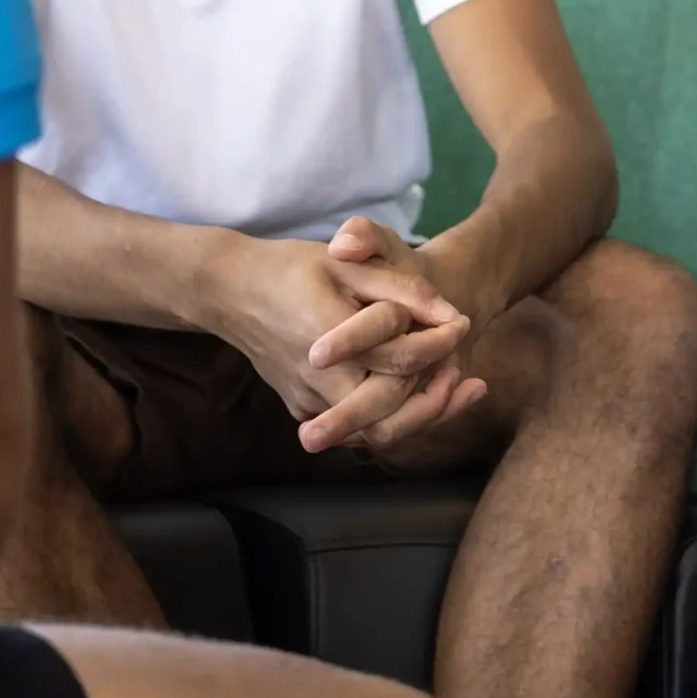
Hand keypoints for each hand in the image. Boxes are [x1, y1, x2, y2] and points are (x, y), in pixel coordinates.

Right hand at [202, 230, 478, 456]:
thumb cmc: (294, 268)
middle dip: (435, 403)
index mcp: (328, 337)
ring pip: (371, 434)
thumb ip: (400, 288)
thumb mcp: (349, 263)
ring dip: (418, 419)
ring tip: (453, 390)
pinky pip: (354, 430)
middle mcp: (315, 379)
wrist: (233, 292)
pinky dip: (391, 418)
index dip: (440, 343)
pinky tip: (419, 397)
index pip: (399, 359)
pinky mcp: (303, 409)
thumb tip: (451, 313)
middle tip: (463, 375)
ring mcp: (306, 401)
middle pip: (387, 418)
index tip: (462, 323)